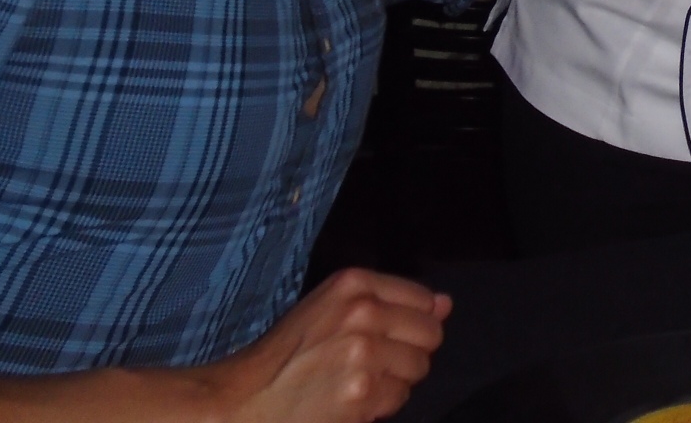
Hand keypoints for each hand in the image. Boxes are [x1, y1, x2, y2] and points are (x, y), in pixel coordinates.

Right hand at [217, 268, 451, 422]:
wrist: (244, 400)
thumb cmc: (286, 355)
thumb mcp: (331, 309)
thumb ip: (391, 302)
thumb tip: (446, 305)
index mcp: (354, 282)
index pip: (424, 300)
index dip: (413, 325)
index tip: (388, 338)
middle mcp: (363, 310)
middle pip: (429, 335)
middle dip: (408, 355)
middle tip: (372, 366)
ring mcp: (364, 352)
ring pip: (417, 369)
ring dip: (394, 383)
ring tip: (356, 384)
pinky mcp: (362, 391)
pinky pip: (399, 399)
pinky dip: (379, 407)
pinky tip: (350, 404)